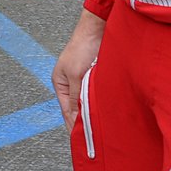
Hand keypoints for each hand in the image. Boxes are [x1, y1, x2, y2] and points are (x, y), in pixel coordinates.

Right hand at [53, 9, 104, 131]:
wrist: (98, 30)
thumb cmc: (82, 48)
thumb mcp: (76, 75)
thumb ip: (76, 98)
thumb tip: (75, 118)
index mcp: (60, 84)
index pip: (67, 111)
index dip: (74, 126)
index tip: (82, 141)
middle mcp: (72, 84)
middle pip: (78, 109)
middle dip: (85, 121)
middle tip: (95, 139)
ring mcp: (85, 81)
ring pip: (89, 102)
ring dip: (95, 111)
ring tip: (103, 128)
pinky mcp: (98, 78)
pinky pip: (99, 95)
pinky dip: (103, 102)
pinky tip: (110, 112)